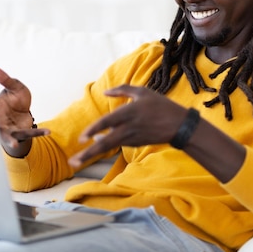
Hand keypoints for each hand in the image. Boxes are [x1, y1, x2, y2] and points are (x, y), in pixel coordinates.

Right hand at [0, 65, 48, 150]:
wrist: (24, 111)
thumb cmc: (14, 99)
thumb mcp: (13, 86)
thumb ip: (4, 78)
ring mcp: (8, 129)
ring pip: (7, 136)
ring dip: (10, 140)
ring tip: (13, 143)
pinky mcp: (20, 133)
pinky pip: (29, 134)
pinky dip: (38, 133)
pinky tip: (47, 131)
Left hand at [68, 85, 187, 167]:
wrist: (179, 126)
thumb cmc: (160, 105)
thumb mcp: (143, 92)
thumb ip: (123, 89)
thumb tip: (105, 92)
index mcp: (129, 113)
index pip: (107, 122)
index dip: (93, 130)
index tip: (81, 138)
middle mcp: (128, 128)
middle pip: (105, 143)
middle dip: (88, 153)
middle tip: (73, 162)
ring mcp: (131, 138)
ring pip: (108, 147)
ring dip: (92, 154)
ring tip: (77, 161)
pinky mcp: (134, 143)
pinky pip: (116, 144)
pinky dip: (104, 146)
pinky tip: (95, 145)